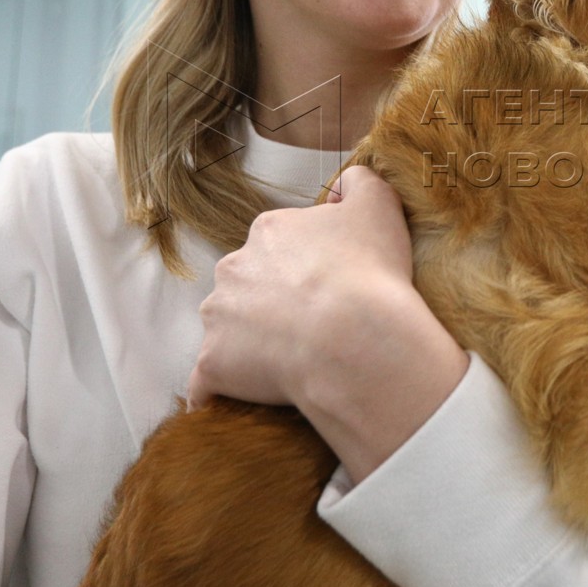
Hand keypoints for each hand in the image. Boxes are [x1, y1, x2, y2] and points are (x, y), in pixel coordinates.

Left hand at [190, 165, 469, 479]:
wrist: (354, 339)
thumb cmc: (370, 273)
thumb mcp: (380, 205)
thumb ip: (360, 183)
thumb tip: (345, 183)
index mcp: (268, 232)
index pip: (280, 246)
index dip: (308, 267)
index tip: (331, 287)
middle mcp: (232, 269)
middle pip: (248, 285)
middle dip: (271, 303)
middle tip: (314, 327)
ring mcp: (218, 319)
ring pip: (227, 330)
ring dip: (247, 344)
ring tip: (291, 366)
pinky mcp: (213, 366)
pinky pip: (207, 384)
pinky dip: (218, 392)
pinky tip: (236, 404)